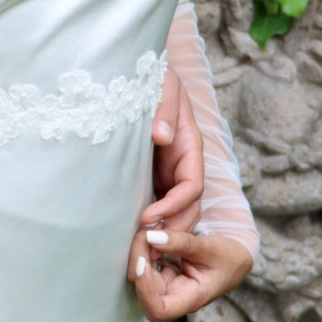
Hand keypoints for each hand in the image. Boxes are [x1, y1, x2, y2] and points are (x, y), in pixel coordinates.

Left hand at [129, 76, 205, 290]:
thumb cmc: (150, 74)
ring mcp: (167, 172)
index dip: (174, 205)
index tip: (148, 217)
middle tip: (144, 247)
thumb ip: (163, 107)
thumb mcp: (162, 83)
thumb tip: (162, 136)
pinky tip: (128, 236)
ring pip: (176, 212)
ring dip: (162, 232)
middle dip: (172, 229)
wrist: (136, 72)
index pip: (193, 185)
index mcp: (188, 146)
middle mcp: (182, 163)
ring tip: (137, 249)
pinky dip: (148, 223)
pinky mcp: (150, 177)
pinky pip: (156, 205)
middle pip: (189, 207)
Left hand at [130, 227, 253, 321]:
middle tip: (144, 235)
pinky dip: (145, 251)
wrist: (234, 259)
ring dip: (140, 254)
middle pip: (144, 291)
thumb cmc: (228, 258)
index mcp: (191, 299)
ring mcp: (167, 288)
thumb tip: (152, 236)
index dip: (144, 289)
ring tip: (148, 233)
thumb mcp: (210, 247)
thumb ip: (182, 242)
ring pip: (140, 277)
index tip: (143, 262)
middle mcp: (175, 298)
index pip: (158, 309)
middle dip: (138, 262)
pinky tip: (151, 237)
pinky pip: (146, 267)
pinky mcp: (163, 276)